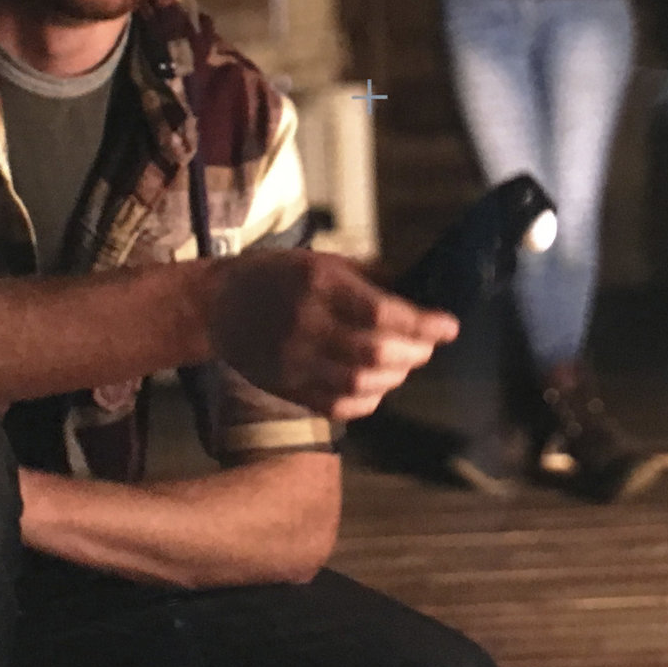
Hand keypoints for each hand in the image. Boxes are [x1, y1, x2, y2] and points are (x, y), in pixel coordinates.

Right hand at [208, 248, 457, 422]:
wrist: (218, 306)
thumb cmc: (275, 275)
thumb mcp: (321, 259)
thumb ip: (370, 276)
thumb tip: (418, 292)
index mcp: (317, 285)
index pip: (381, 313)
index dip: (422, 324)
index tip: (449, 326)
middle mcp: (306, 325)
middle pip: (375, 353)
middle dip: (414, 352)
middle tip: (427, 346)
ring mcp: (295, 362)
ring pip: (360, 384)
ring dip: (395, 376)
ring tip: (405, 362)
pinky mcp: (288, 388)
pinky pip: (338, 406)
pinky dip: (368, 400)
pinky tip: (378, 384)